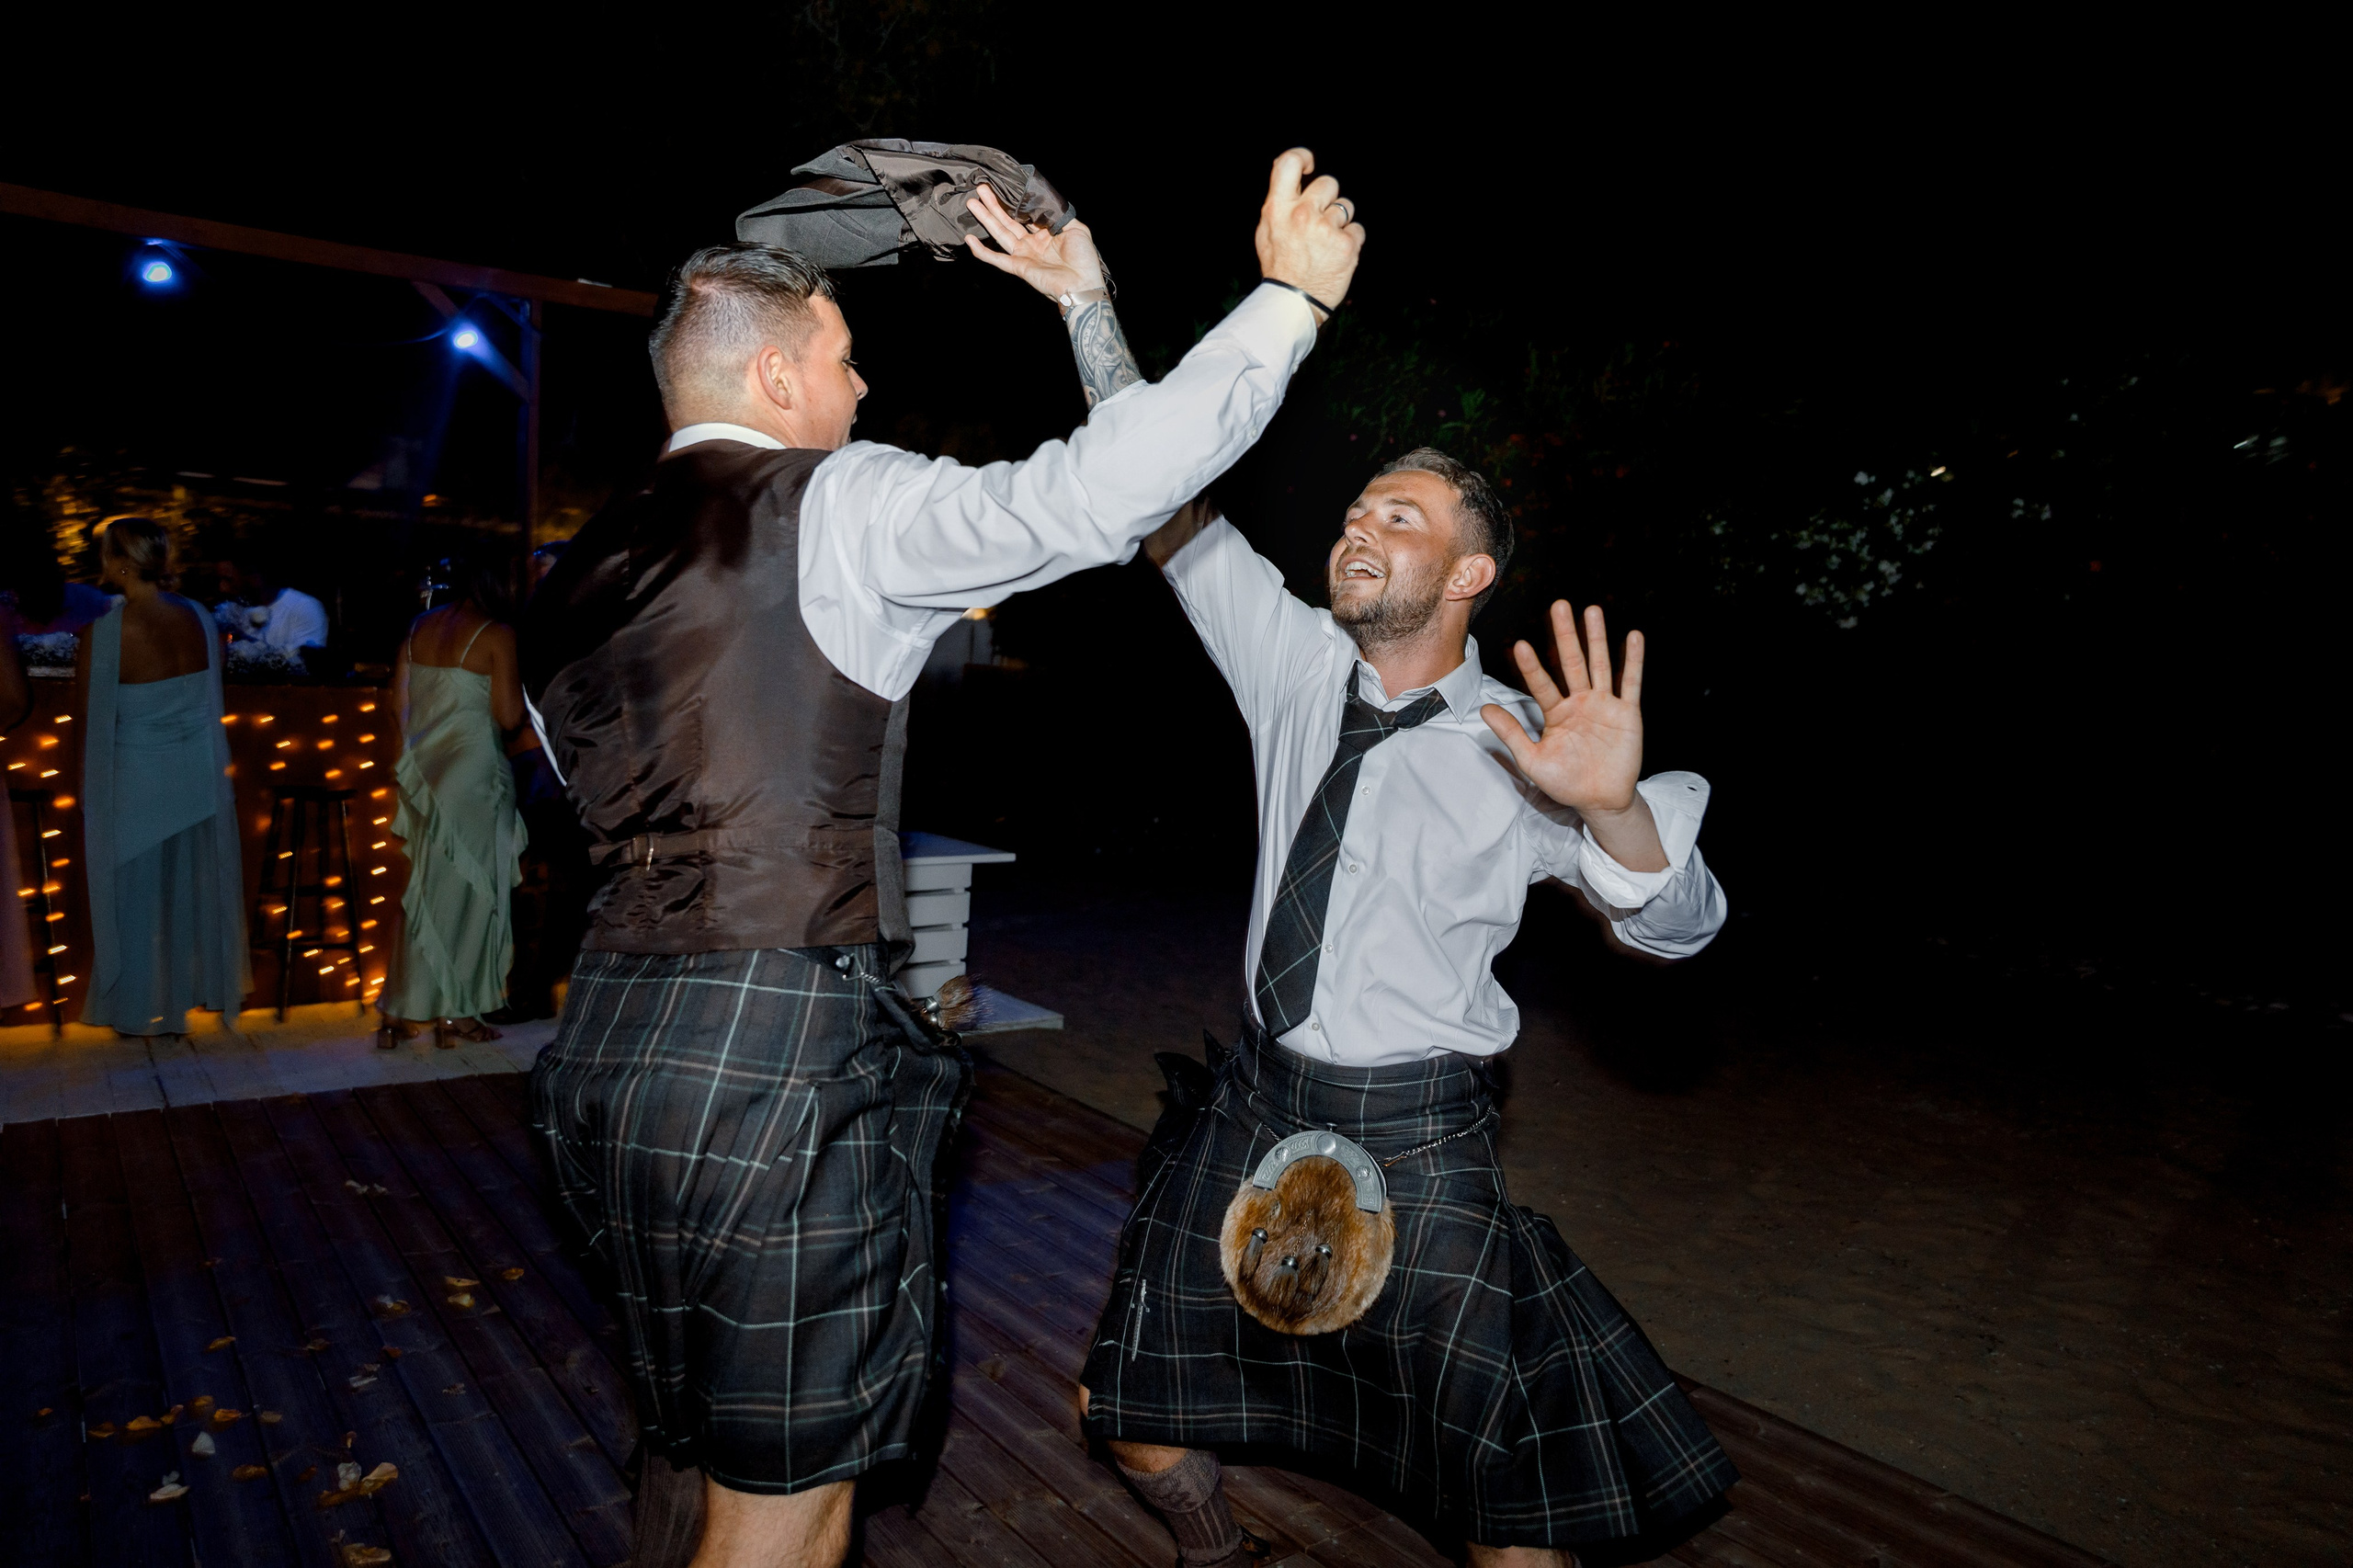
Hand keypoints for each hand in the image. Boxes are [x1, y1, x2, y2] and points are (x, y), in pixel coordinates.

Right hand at [963, 183, 1106, 299]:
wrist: (1082, 284)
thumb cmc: (1084, 259)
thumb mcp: (1077, 229)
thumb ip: (1060, 215)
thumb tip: (1045, 202)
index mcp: (1047, 234)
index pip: (1025, 214)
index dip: (1014, 202)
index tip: (1003, 187)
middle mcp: (1033, 243)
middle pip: (1008, 221)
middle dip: (994, 205)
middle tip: (981, 189)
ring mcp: (1024, 255)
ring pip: (1000, 233)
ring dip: (986, 218)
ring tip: (972, 202)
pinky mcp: (1018, 267)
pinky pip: (997, 259)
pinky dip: (982, 251)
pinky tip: (969, 240)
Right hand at [1254, 148, 1364, 314]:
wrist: (1293, 303)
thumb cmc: (1280, 267)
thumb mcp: (1266, 231)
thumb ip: (1279, 202)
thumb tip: (1291, 173)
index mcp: (1278, 208)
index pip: (1289, 162)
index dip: (1303, 156)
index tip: (1310, 165)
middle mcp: (1303, 214)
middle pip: (1328, 183)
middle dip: (1328, 199)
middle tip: (1319, 221)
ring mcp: (1326, 229)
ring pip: (1346, 207)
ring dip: (1340, 221)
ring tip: (1327, 242)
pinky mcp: (1347, 245)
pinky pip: (1357, 229)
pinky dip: (1351, 241)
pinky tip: (1337, 255)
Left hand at [1481, 601, 1645, 818]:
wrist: (1600, 800)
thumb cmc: (1566, 782)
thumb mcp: (1532, 760)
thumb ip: (1511, 733)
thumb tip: (1484, 709)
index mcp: (1556, 712)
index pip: (1542, 683)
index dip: (1532, 666)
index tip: (1521, 645)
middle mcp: (1580, 702)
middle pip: (1571, 662)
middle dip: (1565, 635)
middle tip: (1559, 606)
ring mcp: (1604, 704)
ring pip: (1600, 664)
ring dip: (1596, 638)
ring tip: (1591, 611)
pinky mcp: (1627, 712)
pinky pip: (1631, 682)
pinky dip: (1633, 660)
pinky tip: (1633, 637)